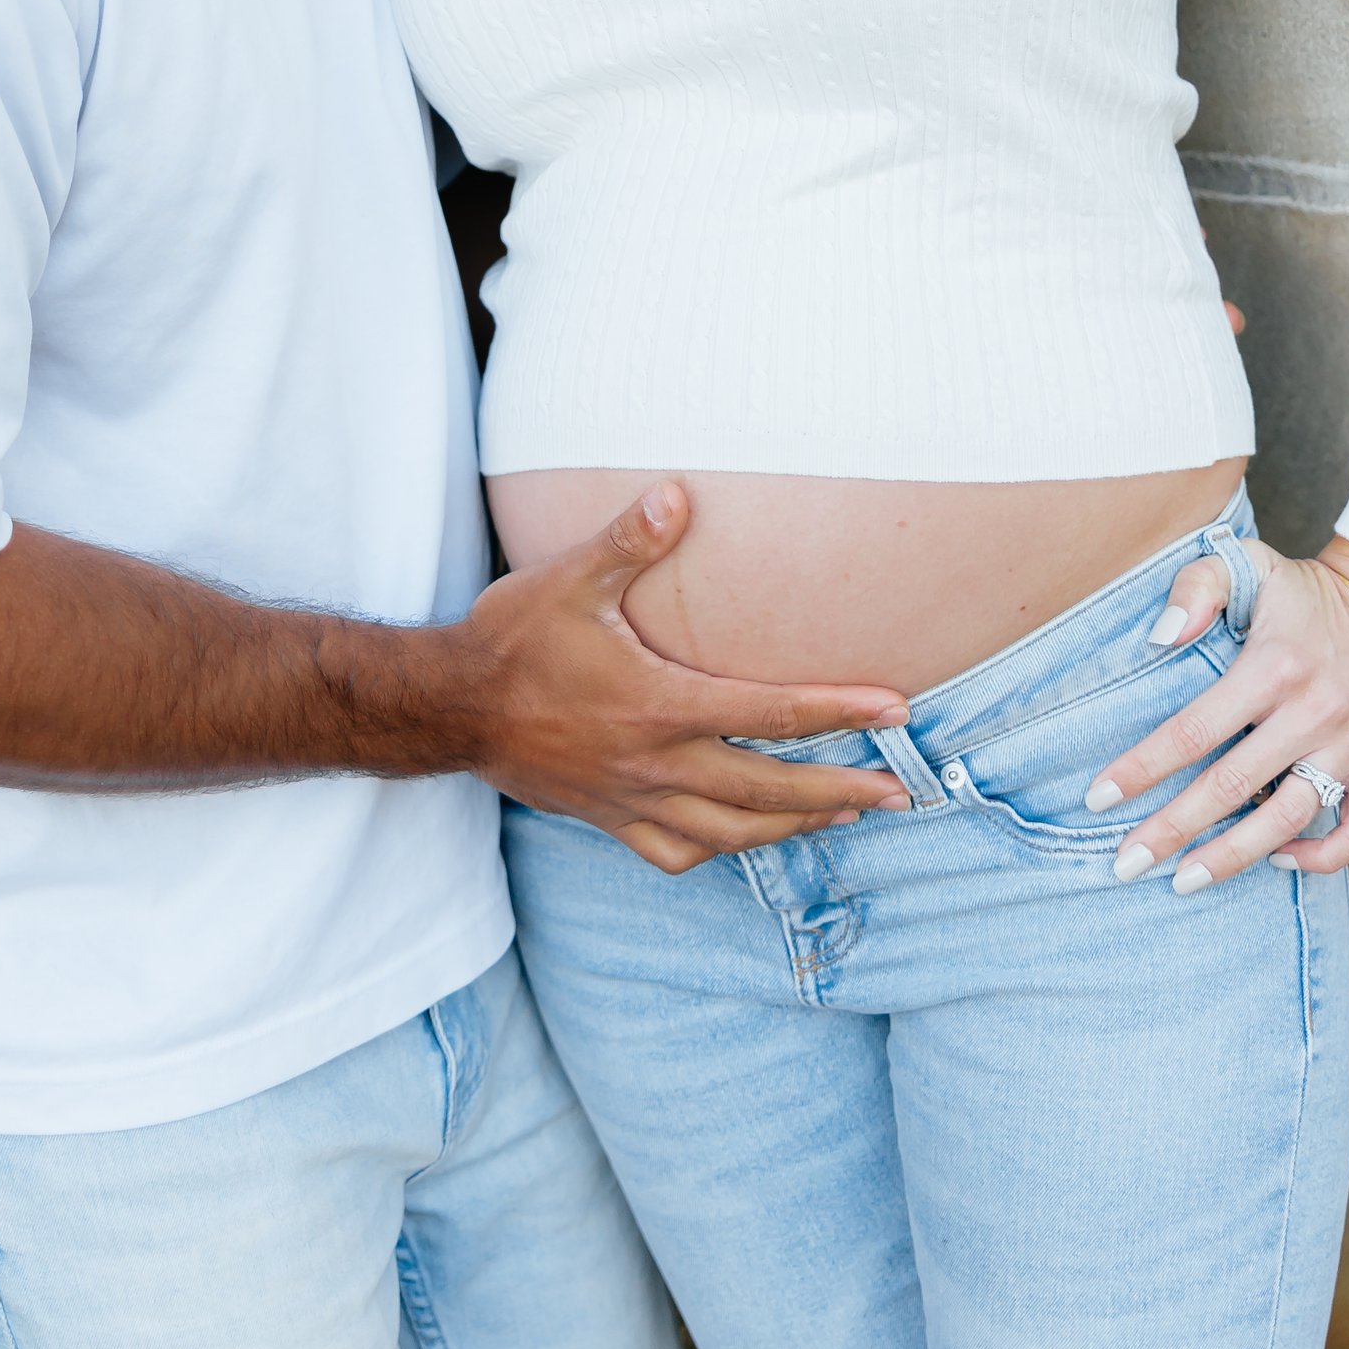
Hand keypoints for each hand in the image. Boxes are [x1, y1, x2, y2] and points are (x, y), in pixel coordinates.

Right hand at [457, 482, 908, 873]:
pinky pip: (676, 852)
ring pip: (732, 832)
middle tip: (901, 790)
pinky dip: (719, 851)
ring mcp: (631, 799)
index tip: (896, 709)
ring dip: (795, 825)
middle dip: (842, 789)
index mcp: (659, 705)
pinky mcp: (607, 818)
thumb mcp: (566, 578)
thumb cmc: (511, 639)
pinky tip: (741, 841)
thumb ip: (628, 540)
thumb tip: (678, 495)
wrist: (447, 708)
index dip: (839, 711)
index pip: (770, 713)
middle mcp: (655, 763)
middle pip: (768, 789)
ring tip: (846, 815)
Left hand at [1085, 533, 1348, 891]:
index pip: (1194, 730)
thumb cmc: (1304, 591)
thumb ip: (1197, 587)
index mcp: (1274, 667)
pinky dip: (1320, 857)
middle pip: (1232, 787)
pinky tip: (1275, 860)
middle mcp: (1314, 713)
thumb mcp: (1248, 562)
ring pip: (1290, 819)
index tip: (1098, 797)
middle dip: (1173, 830)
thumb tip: (1162, 634)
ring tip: (1182, 881)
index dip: (1143, 768)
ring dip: (1234, 857)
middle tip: (1125, 864)